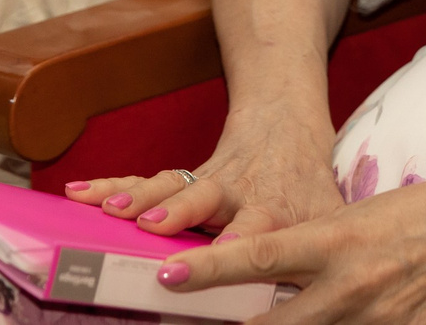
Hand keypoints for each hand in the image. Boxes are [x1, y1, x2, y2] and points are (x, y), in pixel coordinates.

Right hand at [61, 102, 344, 242]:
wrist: (286, 125)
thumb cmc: (307, 186)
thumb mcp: (327, 215)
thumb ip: (326, 250)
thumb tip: (347, 300)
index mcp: (274, 211)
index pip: (259, 238)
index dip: (239, 254)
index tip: (222, 265)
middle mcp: (237, 194)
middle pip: (207, 204)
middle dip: (180, 216)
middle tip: (154, 227)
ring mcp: (205, 183)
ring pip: (169, 186)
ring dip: (138, 196)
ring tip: (109, 208)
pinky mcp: (181, 178)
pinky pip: (144, 181)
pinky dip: (111, 185)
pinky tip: (79, 193)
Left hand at [154, 173, 425, 324]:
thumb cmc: (425, 214)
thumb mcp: (359, 218)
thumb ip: (314, 251)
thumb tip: (270, 274)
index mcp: (335, 240)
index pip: (256, 256)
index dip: (207, 270)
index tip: (166, 276)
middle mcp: (348, 286)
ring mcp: (376, 321)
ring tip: (267, 323)